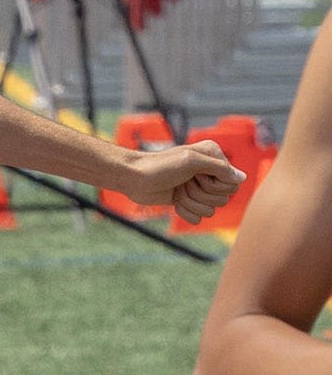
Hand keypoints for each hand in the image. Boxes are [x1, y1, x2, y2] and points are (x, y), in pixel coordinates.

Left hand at [114, 140, 245, 222]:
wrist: (133, 178)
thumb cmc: (159, 166)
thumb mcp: (191, 161)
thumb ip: (219, 168)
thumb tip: (242, 178)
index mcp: (214, 157)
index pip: (232, 184)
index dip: (214, 185)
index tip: (195, 176)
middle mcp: (210, 173)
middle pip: (223, 199)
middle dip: (199, 194)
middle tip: (183, 182)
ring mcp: (199, 188)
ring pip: (211, 210)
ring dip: (190, 202)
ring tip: (177, 190)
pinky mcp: (189, 202)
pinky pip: (199, 217)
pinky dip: (185, 211)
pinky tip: (174, 201)